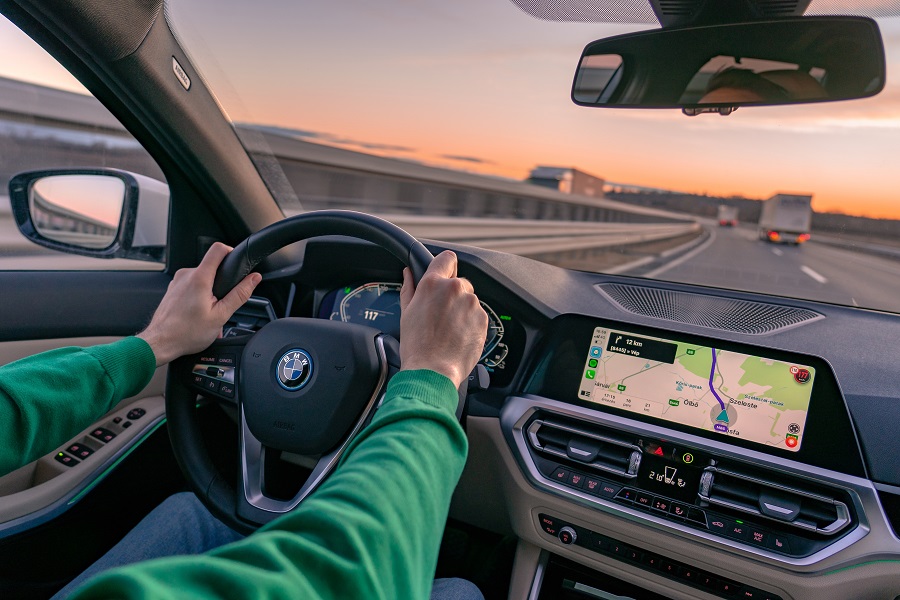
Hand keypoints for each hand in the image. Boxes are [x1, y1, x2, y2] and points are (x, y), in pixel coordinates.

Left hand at [137, 243, 261, 365]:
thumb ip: (239, 294)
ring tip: (207, 314)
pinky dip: (198, 297)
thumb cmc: (186, 333)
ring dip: (209, 293)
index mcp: (199, 278)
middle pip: (211, 267)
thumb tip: (254, 279)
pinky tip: (197, 315)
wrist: (161, 343)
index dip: (231, 252)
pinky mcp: (173, 289)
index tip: (236, 264)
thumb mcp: (221, 315)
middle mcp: (186, 275)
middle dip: (220, 284)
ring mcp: (177, 281)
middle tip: (220, 305)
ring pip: (201, 278)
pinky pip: (191, 286)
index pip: (218, 249)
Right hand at [398, 251, 487, 387]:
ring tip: (448, 330)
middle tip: (440, 314)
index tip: (445, 274)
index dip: (446, 266)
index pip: (447, 258)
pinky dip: (471, 324)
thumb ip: (409, 288)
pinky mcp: (483, 319)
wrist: (433, 370)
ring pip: (469, 300)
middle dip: (452, 295)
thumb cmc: (417, 345)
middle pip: (459, 282)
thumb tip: (409, 273)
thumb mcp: (406, 313)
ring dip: (462, 310)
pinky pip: (478, 315)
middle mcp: (455, 289)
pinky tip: (458, 337)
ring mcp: (471, 304)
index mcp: (433, 284)